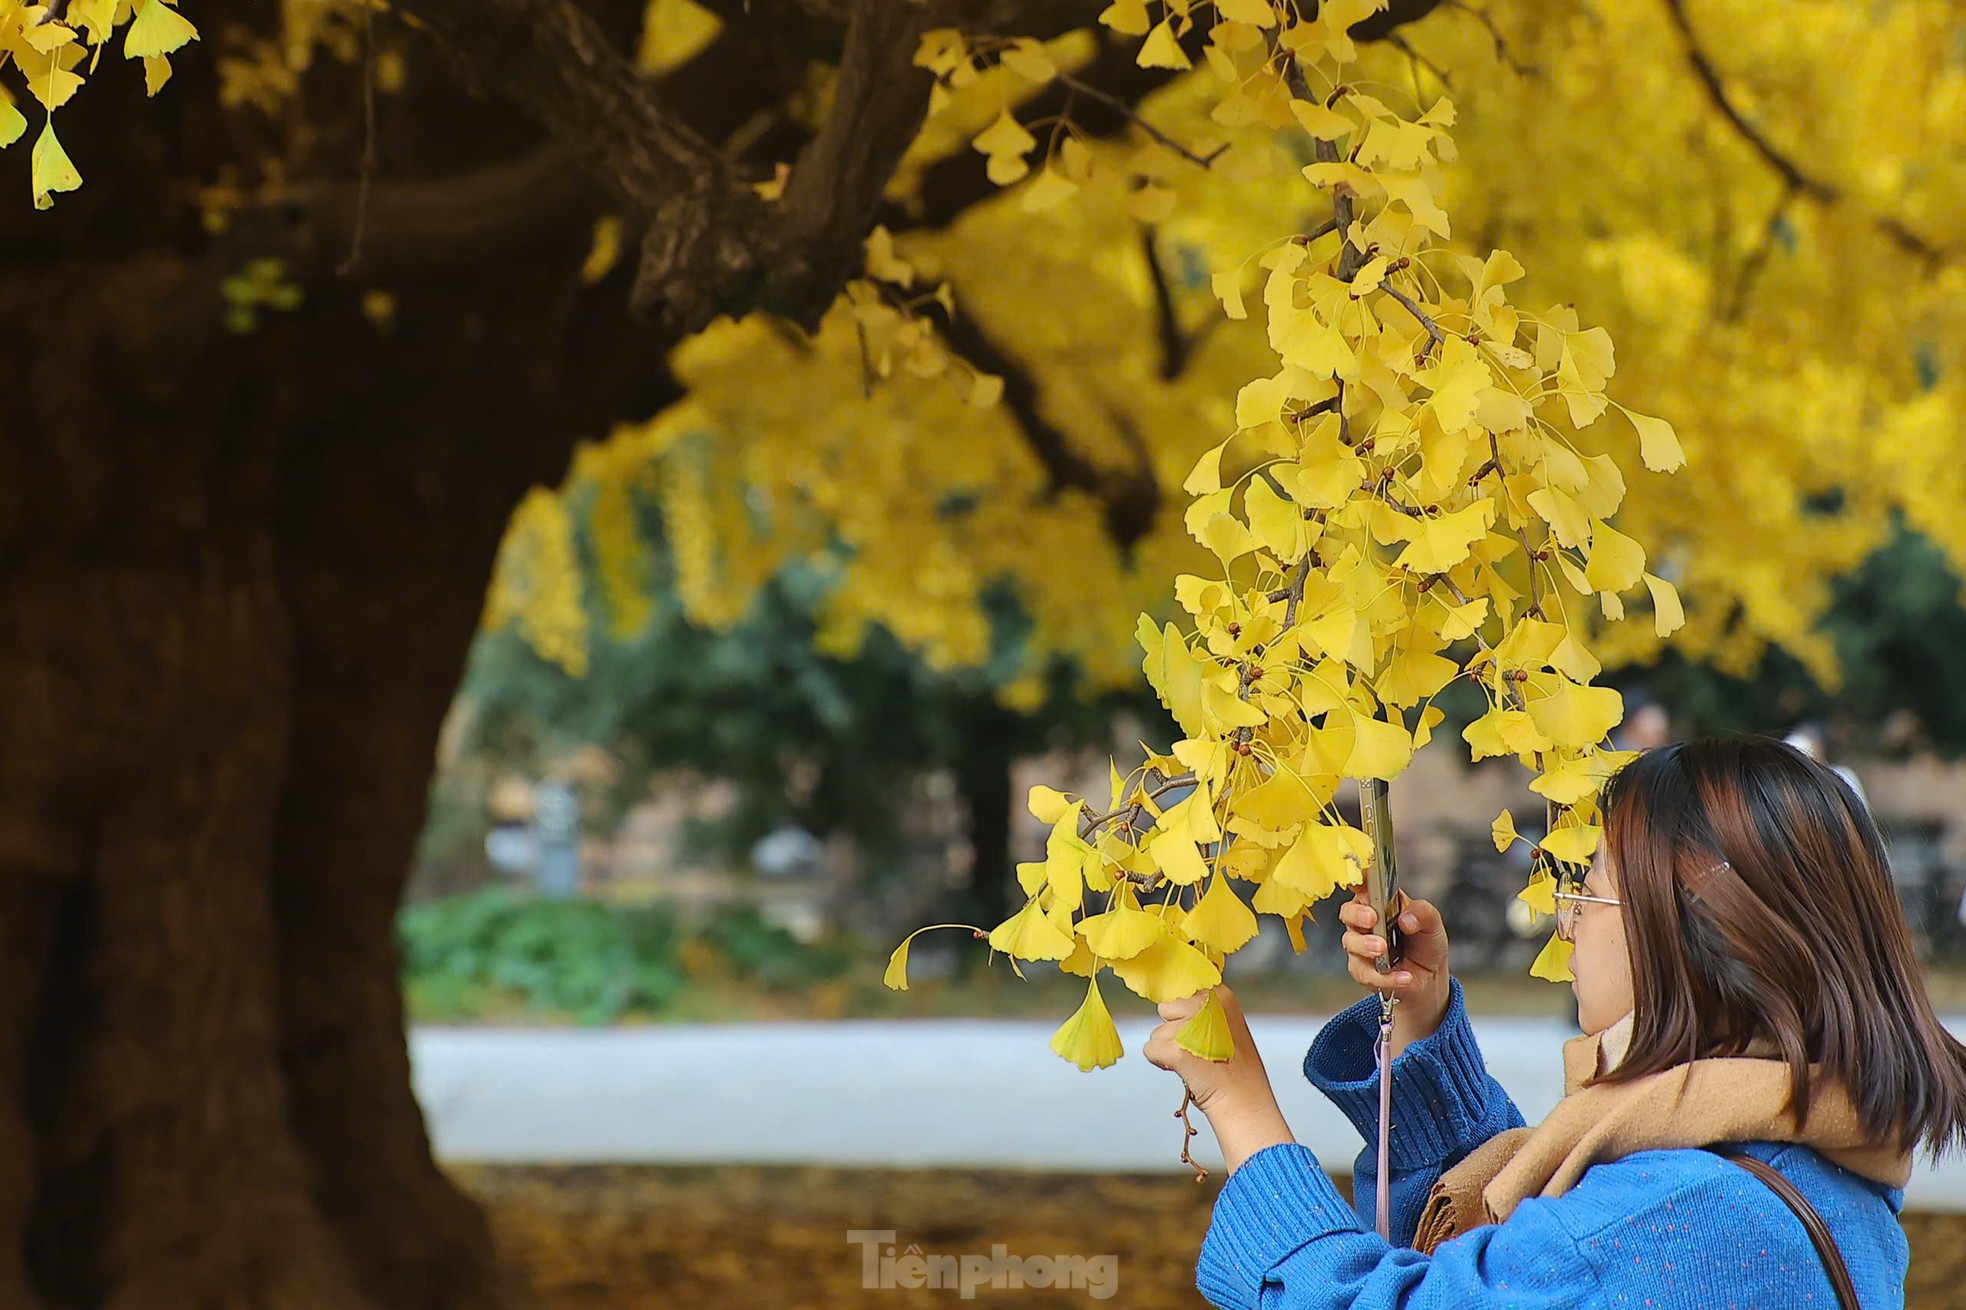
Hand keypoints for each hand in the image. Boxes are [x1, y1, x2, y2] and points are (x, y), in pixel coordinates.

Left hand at [1145, 986, 1292, 1172]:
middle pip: (1166, 1007)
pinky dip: (1161, 1063)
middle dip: (1174, 1028)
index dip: (1184, 1011)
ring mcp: (1189, 1027)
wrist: (1245, 1103)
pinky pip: (1150, 1050)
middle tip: (1199, 1049)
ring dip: (1170, 1048)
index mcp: (1221, 995)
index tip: (1198, 1029)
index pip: (1183, 989)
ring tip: (1198, 1063)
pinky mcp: (1175, 1049)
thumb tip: (1170, 1002)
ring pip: (1158, 1032)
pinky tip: (1186, 1072)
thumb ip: (1203, 1010)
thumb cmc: (1235, 1068)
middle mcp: (1204, 1004)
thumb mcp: (1227, 1024)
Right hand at [1338, 888, 1451, 1060]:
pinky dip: (1385, 976)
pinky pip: (1365, 972)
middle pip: (1347, 912)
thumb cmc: (1425, 943)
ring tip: (1384, 950)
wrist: (1429, 978)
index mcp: (1379, 901)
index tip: (1359, 882)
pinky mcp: (1362, 970)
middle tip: (1372, 919)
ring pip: (1351, 943)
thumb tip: (1406, 918)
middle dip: (1357, 915)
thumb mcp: (1432, 923)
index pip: (1362, 886)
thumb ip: (1422, 912)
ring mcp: (1360, 945)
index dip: (1357, 881)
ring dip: (1366, 946)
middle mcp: (1365, 921)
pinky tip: (1404, 977)